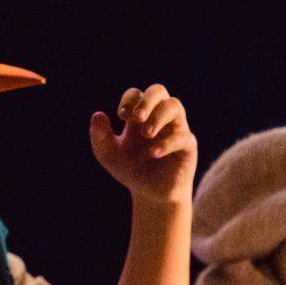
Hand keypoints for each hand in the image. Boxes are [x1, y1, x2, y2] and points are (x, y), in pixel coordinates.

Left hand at [88, 84, 196, 205]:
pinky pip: (182, 136)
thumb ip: (100, 136)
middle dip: (147, 100)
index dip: (130, 101)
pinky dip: (166, 143)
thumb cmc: (131, 171)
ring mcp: (175, 130)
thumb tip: (98, 115)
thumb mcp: (108, 155)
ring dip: (158, 116)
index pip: (137, 94)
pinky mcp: (187, 146)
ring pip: (174, 106)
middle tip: (136, 118)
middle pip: (159, 90)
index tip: (122, 116)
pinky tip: (153, 154)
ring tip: (146, 134)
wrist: (150, 194)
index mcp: (140, 116)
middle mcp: (159, 118)